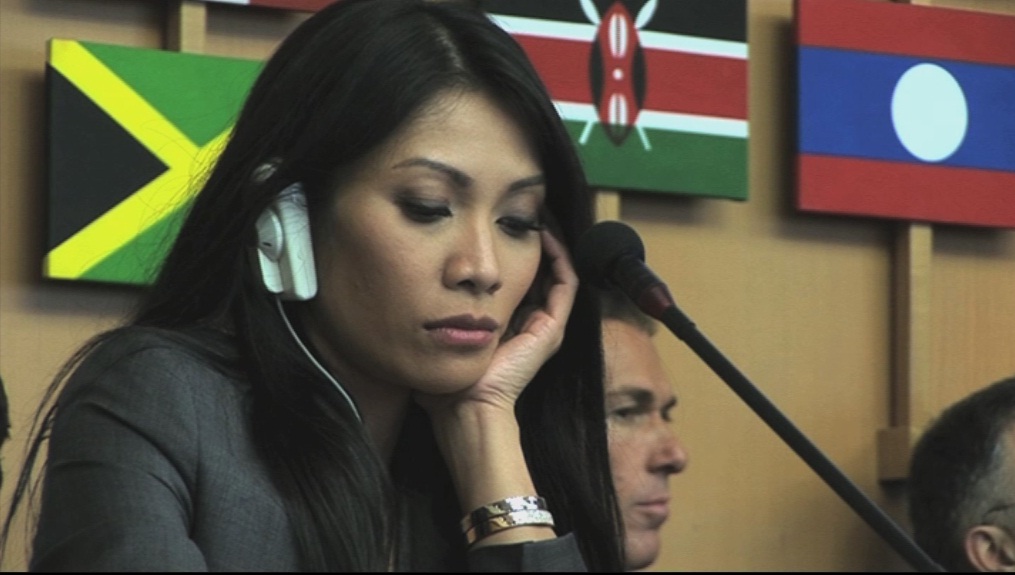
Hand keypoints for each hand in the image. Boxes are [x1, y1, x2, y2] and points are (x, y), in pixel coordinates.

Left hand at [417, 229, 578, 415]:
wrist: (463, 404)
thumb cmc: (446, 378)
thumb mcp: (440, 331)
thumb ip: (435, 309)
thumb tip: (414, 281)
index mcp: (505, 325)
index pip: (516, 279)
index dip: (511, 250)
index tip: (498, 223)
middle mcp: (528, 324)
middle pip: (538, 273)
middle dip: (531, 241)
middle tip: (523, 211)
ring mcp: (544, 327)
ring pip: (556, 274)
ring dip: (551, 243)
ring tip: (539, 215)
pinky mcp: (551, 329)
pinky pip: (565, 284)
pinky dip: (560, 257)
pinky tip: (545, 234)